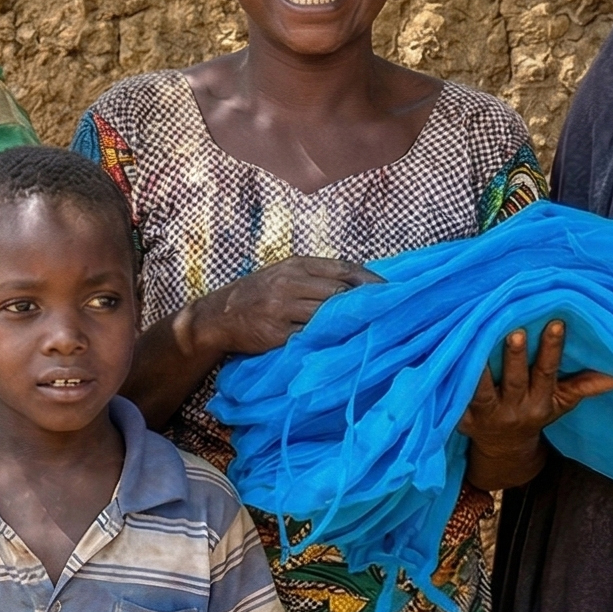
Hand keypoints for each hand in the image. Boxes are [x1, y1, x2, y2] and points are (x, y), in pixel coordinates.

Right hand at [190, 256, 377, 358]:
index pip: (343, 269)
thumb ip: (316, 277)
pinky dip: (328, 341)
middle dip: (365, 305)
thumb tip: (360, 286)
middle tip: (390, 316)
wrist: (218, 316)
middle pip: (340, 292)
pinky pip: (310, 337)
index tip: (394, 292)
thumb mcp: (284, 275)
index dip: (371, 281)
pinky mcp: (276, 333)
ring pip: (327, 315)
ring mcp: (282, 308)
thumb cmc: (258, 296)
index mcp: (297, 265)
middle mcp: (290, 282)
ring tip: (372, 333)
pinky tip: (343, 346)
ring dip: (350, 324)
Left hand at [457, 320, 612, 490]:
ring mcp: (487, 414)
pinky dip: (453, 381)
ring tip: (478, 341)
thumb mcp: (561, 403)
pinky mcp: (463, 417)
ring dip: (481, 368)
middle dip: (515, 357)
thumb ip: (585, 387)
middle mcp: (514, 408)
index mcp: (540, 401)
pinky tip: (451, 358)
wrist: (503, 448)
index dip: (552, 349)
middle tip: (514, 331)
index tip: (556, 322)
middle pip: (515, 380)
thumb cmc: (534, 414)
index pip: (547, 372)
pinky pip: (457, 399)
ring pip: (483, 389)